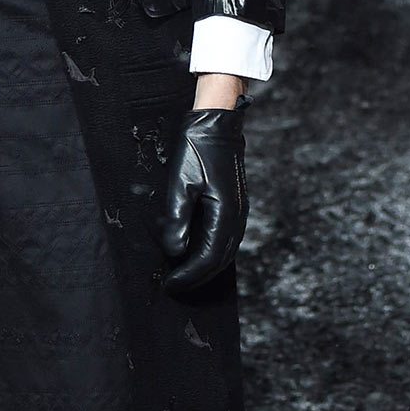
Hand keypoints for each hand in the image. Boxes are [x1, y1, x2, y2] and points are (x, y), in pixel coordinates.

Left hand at [160, 108, 247, 294]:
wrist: (217, 124)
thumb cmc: (197, 150)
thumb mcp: (180, 184)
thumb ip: (178, 220)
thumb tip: (175, 251)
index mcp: (225, 214)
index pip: (208, 258)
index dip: (188, 275)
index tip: (170, 285)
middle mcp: (237, 217)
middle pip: (220, 260)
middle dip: (197, 277)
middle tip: (175, 287)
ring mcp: (239, 212)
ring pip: (225, 252)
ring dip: (206, 267)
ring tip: (184, 275)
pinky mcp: (235, 205)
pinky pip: (226, 239)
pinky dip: (212, 253)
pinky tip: (197, 253)